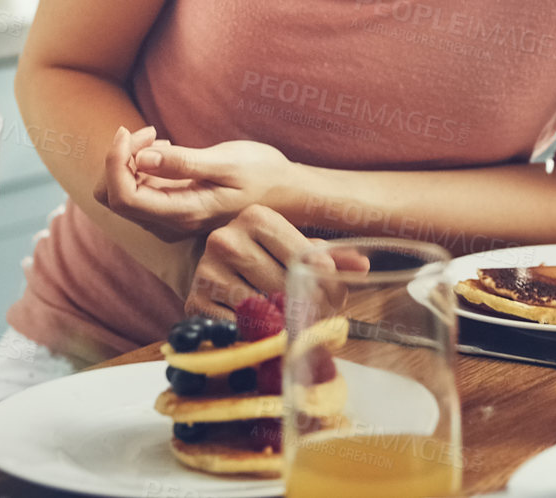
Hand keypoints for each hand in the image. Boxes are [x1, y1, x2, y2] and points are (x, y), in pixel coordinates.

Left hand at [93, 130, 293, 242]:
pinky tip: (168, 149)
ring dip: (129, 161)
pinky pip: (140, 190)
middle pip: (115, 197)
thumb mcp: (228, 163)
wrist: (287, 193)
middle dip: (120, 159)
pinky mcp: (174, 208)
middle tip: (150, 131)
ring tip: (161, 138)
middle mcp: (170, 223)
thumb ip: (184, 163)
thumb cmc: (263, 174)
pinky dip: (142, 166)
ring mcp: (170, 218)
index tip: (129, 131)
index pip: (123, 197)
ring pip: (123, 194)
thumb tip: (142, 158)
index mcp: (182, 213)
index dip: (114, 162)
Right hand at [185, 205, 368, 318]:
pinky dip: (255, 338)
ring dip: (283, 326)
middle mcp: (226, 238)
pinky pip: (236, 329)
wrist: (219, 270)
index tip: (335, 299)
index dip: (325, 284)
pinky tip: (266, 335)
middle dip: (307, 308)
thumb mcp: (298, 249)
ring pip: (260, 310)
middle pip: (282, 285)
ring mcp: (206, 271)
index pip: (302, 257)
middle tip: (319, 320)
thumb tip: (361, 266)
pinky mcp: (194, 302)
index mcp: (256, 217)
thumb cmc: (267, 258)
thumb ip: (332, 256)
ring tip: (295, 328)